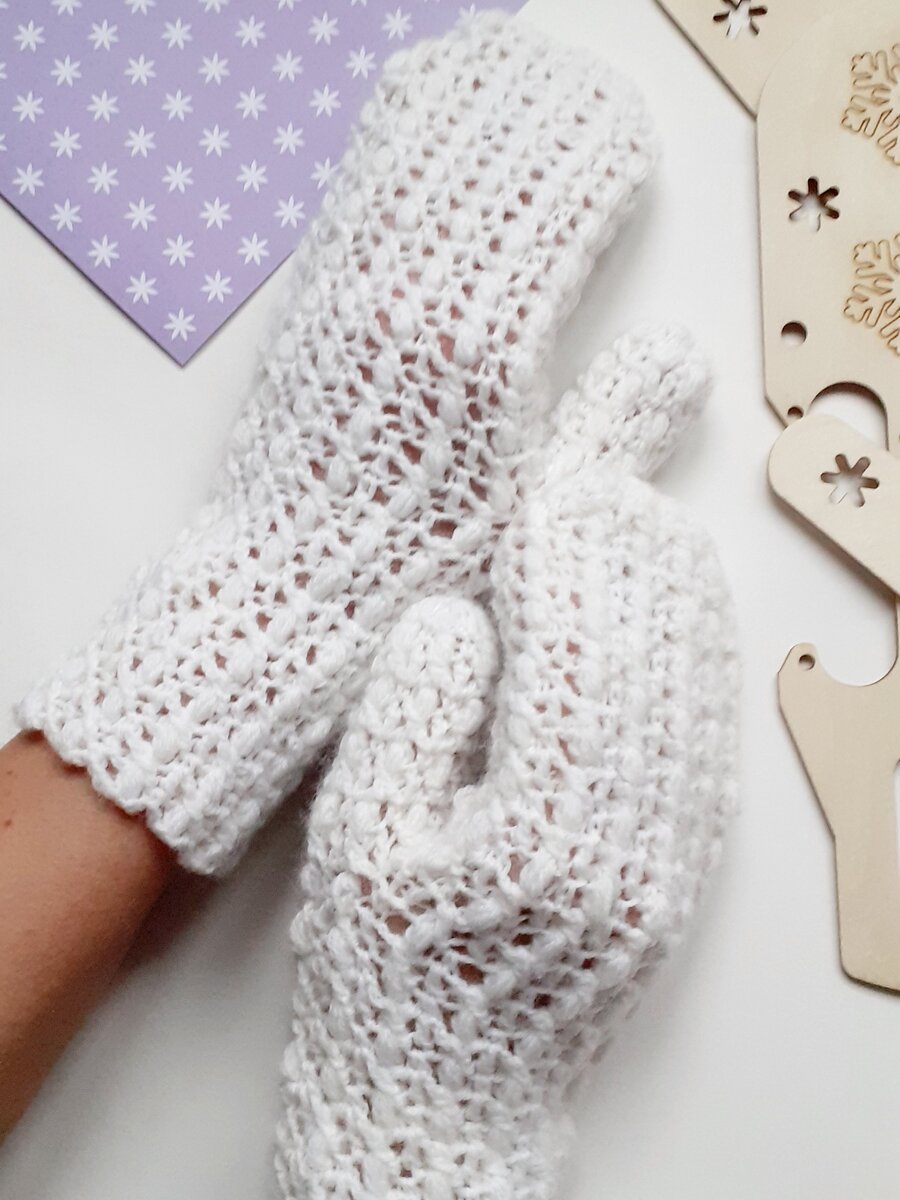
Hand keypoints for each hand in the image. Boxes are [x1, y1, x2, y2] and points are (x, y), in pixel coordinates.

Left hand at [17, 12, 658, 874]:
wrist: (285, 598)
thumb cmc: (423, 572)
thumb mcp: (540, 514)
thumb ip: (615, 423)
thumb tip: (678, 355)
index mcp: (484, 348)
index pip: (552, 219)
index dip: (594, 169)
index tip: (625, 141)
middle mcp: (410, 301)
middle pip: (480, 174)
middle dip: (531, 121)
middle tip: (570, 89)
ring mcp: (348, 300)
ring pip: (411, 172)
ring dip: (458, 115)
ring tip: (496, 74)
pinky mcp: (307, 315)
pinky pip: (355, 204)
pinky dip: (390, 153)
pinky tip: (405, 129)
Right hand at [275, 330, 737, 1199]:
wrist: (455, 1096)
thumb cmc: (388, 979)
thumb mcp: (357, 851)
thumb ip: (407, 721)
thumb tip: (457, 617)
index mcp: (548, 829)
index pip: (573, 636)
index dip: (570, 531)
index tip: (568, 449)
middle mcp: (637, 834)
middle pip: (649, 634)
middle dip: (627, 521)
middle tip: (619, 426)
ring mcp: (674, 849)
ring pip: (691, 667)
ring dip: (659, 568)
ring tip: (633, 487)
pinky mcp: (685, 860)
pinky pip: (702, 719)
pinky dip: (683, 635)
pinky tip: (661, 588)